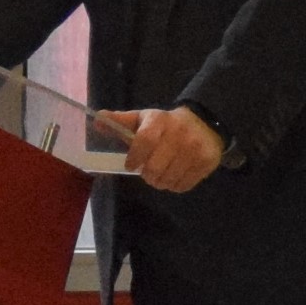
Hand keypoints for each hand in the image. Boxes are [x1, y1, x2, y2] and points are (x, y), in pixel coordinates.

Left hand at [96, 106, 227, 193]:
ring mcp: (195, 148)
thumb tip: (98, 120)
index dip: (135, 157)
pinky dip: (175, 185)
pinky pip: (183, 185)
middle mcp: (180, 133)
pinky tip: (175, 174)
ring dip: (161, 181)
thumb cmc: (166, 125)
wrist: (205, 123)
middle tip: (148, 172)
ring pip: (169, 179)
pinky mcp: (207, 161)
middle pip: (155, 167)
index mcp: (160, 120)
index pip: (144, 141)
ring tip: (162, 173)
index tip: (130, 165)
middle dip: (147, 175)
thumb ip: (120, 122)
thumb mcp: (143, 119)